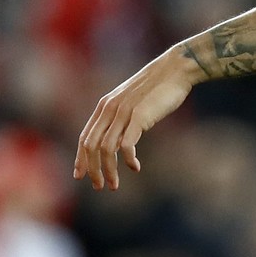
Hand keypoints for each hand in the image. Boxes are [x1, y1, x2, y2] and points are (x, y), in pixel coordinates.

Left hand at [74, 50, 197, 189]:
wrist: (174, 70)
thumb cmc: (156, 87)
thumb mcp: (131, 101)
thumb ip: (121, 117)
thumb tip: (119, 141)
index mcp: (104, 106)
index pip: (84, 137)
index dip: (81, 159)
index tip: (80, 176)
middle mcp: (109, 109)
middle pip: (91, 146)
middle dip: (93, 169)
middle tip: (99, 186)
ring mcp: (123, 112)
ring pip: (106, 149)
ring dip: (108, 170)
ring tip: (114, 184)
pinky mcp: (139, 116)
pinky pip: (126, 145)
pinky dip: (128, 160)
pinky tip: (135, 167)